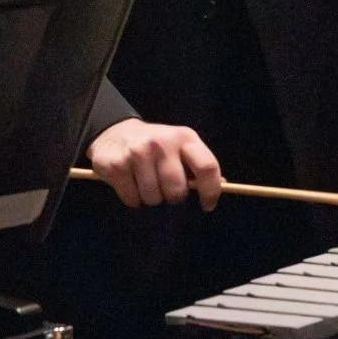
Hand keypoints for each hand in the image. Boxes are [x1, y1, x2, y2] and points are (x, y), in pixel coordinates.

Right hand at [86, 119, 221, 210]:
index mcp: (186, 138)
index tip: (207, 205)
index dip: (210, 191)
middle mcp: (163, 143)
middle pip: (177, 189)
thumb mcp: (180, 146)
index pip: (207, 166)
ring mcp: (139, 152)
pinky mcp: (117, 165)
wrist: (115, 133)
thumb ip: (197, 165)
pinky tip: (132, 185)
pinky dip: (133, 199)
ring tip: (147, 185)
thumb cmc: (156, 145)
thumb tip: (222, 185)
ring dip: (151, 199)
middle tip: (167, 191)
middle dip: (173, 197)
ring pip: (153, 197)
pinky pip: (132, 199)